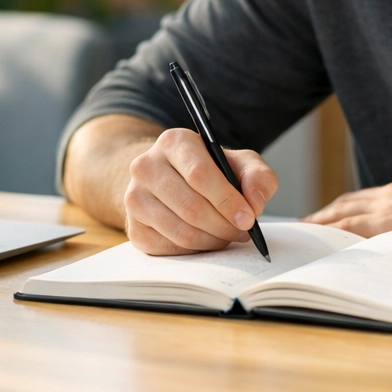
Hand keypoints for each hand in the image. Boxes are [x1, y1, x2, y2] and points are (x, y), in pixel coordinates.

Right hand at [124, 128, 277, 254]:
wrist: (173, 180)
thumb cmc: (210, 170)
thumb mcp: (240, 163)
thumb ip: (257, 176)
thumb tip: (255, 202)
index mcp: (174, 142)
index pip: (199, 174)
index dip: (227, 200)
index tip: (248, 217)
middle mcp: (146, 166)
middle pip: (190, 206)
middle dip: (223, 224)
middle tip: (243, 231)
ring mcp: (134, 198)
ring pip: (181, 231)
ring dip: (212, 239)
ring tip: (229, 234)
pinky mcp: (134, 228)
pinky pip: (170, 248)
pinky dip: (196, 249)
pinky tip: (207, 238)